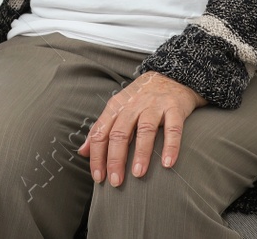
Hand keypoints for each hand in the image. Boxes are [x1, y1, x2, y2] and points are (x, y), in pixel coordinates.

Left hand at [76, 72, 205, 186]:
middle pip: (120, 132)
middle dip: (115, 159)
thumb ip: (101, 129)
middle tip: (115, 181)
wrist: (172, 75)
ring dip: (141, 153)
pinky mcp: (174, 107)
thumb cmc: (142, 97)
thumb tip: (81, 152)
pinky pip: (173, 128)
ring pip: (144, 130)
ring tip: (138, 174)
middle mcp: (133, 104)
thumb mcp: (118, 108)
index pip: (101, 133)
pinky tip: (168, 163)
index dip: (97, 156)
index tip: (98, 177)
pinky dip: (171, 146)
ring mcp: (154, 105)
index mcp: (116, 106)